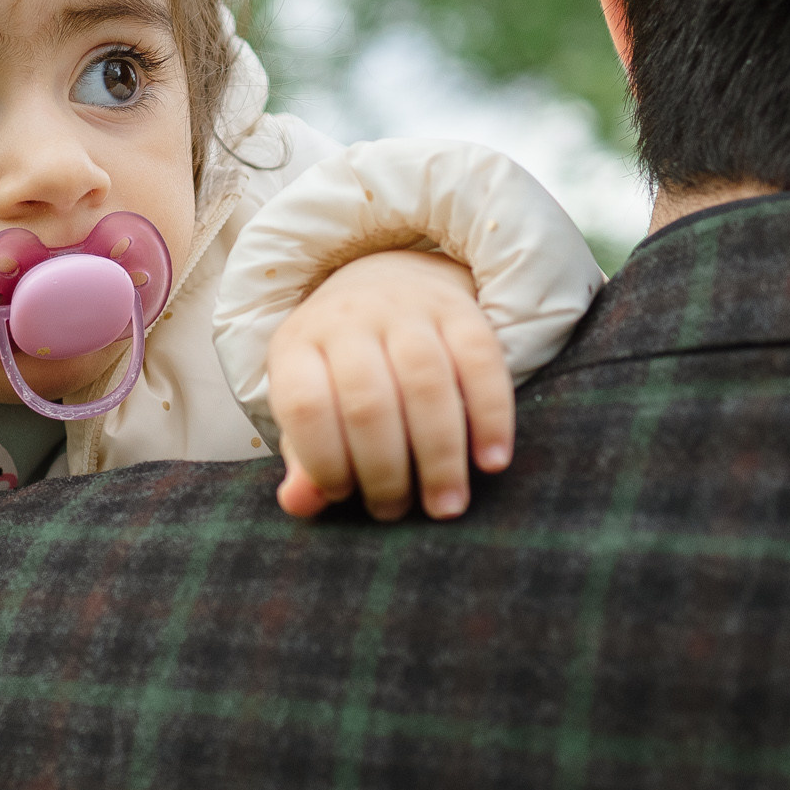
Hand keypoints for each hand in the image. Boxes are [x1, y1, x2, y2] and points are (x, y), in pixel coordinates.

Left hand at [265, 248, 512, 520]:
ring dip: (440, 455)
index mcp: (300, 345)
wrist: (386, 278)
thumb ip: (304, 457)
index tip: (342, 495)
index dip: (324, 460)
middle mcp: (350, 319)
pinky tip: (491, 462)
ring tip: (446, 505)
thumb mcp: (309, 404)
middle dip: (386, 471)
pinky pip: (481, 361)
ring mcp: (407, 309)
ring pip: (427, 383)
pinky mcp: (460, 310)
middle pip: (369, 402)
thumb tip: (298, 503)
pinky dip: (490, 417)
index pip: (306, 405)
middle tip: (398, 511)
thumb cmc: (341, 368)